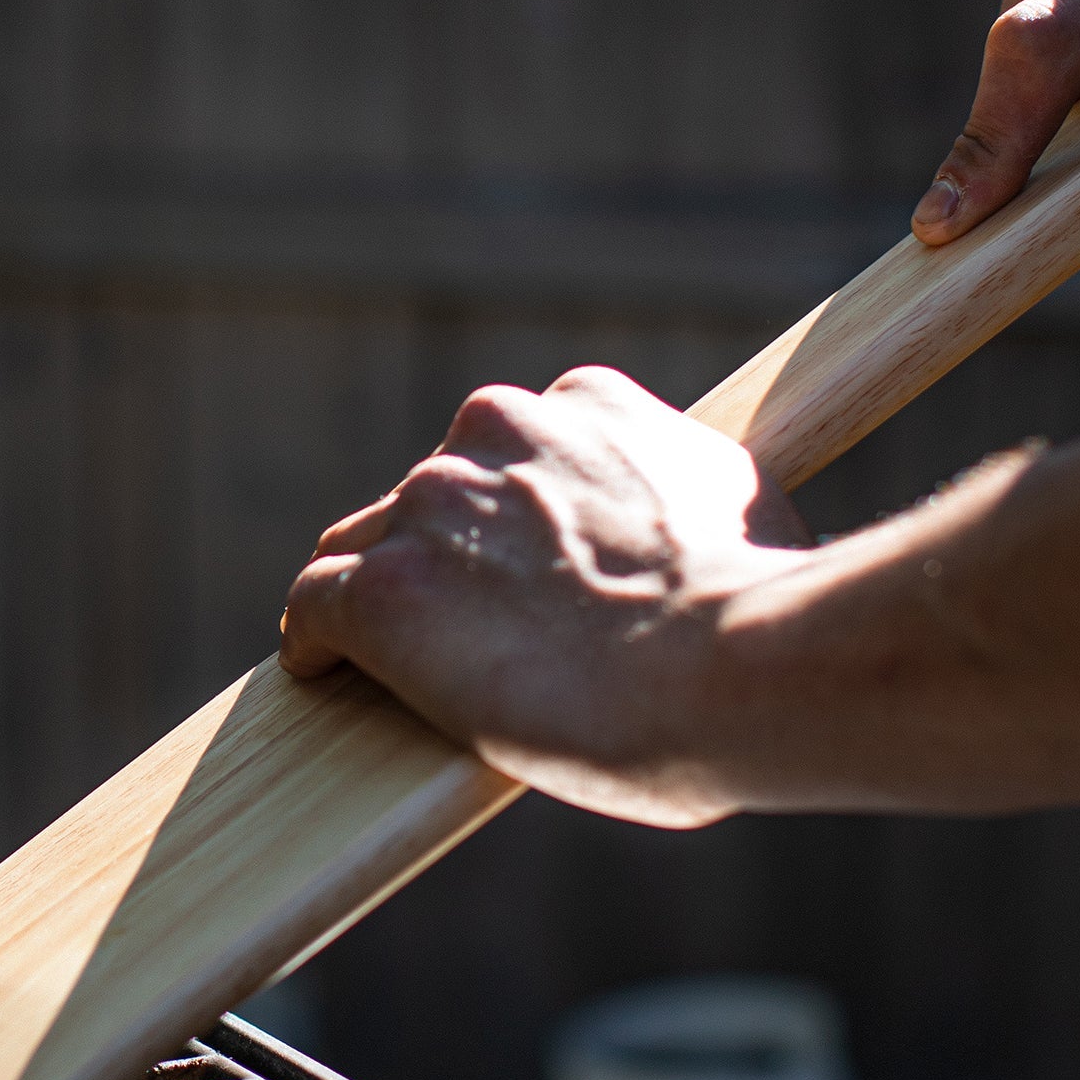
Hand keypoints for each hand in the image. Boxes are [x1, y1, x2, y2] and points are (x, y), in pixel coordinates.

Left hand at [278, 368, 807, 826]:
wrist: (738, 668)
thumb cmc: (764, 614)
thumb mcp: (744, 511)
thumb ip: (686, 502)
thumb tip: (696, 534)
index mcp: (586, 404)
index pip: (510, 450)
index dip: (510, 519)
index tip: (523, 570)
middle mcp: (496, 431)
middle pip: (430, 495)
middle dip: (442, 557)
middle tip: (467, 632)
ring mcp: (431, 509)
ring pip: (362, 547)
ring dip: (381, 599)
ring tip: (395, 666)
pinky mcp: (383, 593)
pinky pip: (314, 607)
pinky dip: (318, 643)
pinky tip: (326, 675)